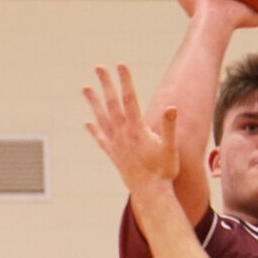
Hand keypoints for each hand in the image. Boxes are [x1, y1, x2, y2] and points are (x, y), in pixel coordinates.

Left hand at [83, 64, 178, 190]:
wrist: (150, 192)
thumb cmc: (163, 171)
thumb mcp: (170, 148)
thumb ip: (169, 127)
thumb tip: (172, 107)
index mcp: (137, 129)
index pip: (129, 99)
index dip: (125, 81)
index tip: (121, 65)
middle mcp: (122, 133)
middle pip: (112, 103)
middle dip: (106, 84)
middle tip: (99, 68)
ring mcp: (115, 143)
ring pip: (101, 117)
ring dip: (93, 101)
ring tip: (85, 88)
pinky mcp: (113, 154)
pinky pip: (100, 138)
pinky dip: (93, 129)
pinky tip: (87, 122)